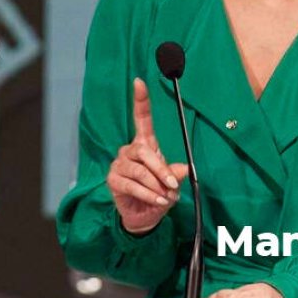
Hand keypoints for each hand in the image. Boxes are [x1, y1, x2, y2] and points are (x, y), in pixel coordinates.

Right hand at [107, 78, 188, 233]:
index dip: (141, 100)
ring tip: (165, 197)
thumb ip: (176, 173)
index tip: (139, 82)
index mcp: (145, 144)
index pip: (141, 119)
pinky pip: (132, 185)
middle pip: (144, 151)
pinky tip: (157, 201)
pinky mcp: (113, 180)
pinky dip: (148, 194)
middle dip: (160, 169)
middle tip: (173, 185)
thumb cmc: (159, 193)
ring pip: (139, 171)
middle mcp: (129, 151)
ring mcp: (119, 165)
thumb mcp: (172, 183)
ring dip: (155, 186)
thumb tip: (184, 169)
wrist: (144, 216)